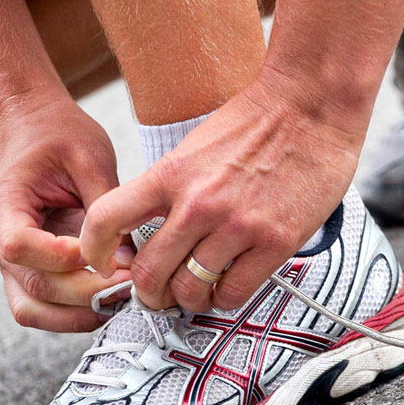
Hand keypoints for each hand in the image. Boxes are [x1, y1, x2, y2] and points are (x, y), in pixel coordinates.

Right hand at [0, 99, 132, 331]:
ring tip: (121, 298)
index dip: (64, 257)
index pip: (21, 247)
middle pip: (34, 287)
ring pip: (33, 309)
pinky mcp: (26, 270)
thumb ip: (106, 209)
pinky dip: (74, 311)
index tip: (103, 251)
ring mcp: (7, 261)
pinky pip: (43, 305)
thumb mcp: (90, 156)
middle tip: (131, 284)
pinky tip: (109, 298)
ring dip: (78, 313)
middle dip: (87, 292)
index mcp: (3, 205)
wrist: (30, 126)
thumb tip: (126, 258)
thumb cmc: (58, 135)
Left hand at [79, 78, 362, 311]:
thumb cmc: (255, 121)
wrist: (310, 104)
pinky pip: (233, 294)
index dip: (94, 251)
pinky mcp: (274, 243)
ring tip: (198, 291)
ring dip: (190, 299)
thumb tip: (153, 231)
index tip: (100, 263)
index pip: (106, 219)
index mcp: (170, 175)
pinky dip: (224, 298)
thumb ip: (170, 189)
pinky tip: (228, 285)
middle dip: (148, 294)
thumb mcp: (194, 147)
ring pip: (191, 291)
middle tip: (157, 294)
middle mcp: (197, 204)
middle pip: (148, 273)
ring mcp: (237, 226)